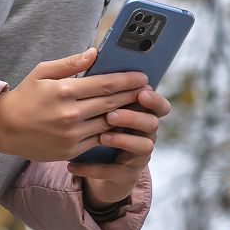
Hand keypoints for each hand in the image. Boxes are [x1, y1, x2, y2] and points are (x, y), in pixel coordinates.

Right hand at [0, 48, 150, 161]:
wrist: (4, 128)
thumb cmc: (25, 96)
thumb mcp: (42, 72)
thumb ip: (70, 63)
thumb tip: (95, 53)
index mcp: (64, 91)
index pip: (105, 84)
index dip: (128, 80)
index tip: (143, 76)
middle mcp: (70, 114)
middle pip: (112, 103)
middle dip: (133, 95)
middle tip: (149, 90)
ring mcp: (71, 134)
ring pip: (109, 123)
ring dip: (128, 115)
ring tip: (141, 106)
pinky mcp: (71, 150)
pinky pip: (99, 139)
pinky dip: (114, 131)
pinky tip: (124, 124)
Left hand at [67, 87, 171, 207]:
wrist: (87, 162)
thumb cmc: (91, 125)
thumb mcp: (90, 102)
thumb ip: (93, 81)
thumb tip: (91, 54)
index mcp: (140, 112)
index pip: (157, 104)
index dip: (153, 98)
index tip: (141, 92)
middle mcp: (143, 133)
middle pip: (151, 123)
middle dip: (134, 117)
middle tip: (112, 114)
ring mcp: (136, 155)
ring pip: (143, 146)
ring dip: (124, 140)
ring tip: (103, 137)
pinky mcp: (124, 175)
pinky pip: (113, 172)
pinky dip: (93, 169)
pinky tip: (73, 165)